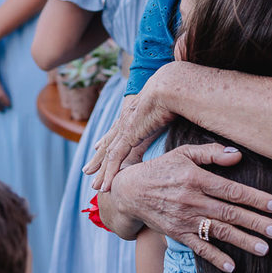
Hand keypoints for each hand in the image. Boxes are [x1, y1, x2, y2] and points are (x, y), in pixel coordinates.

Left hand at [84, 65, 177, 190]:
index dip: (108, 139)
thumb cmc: (174, 93)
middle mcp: (125, 120)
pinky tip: (106, 184)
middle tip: (88, 171)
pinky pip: (115, 158)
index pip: (118, 129)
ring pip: (108, 154)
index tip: (98, 147)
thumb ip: (169, 113)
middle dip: (99, 158)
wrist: (168, 87)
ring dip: (102, 170)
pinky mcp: (128, 136)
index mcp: (133, 112)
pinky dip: (110, 173)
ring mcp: (125, 128)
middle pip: (109, 143)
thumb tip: (182, 116)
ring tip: (94, 185)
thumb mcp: (168, 105)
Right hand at [107, 143, 271, 270]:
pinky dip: (215, 258)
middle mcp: (192, 200)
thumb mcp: (183, 153)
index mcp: (196, 178)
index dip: (255, 198)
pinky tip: (231, 266)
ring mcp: (184, 219)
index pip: (231, 190)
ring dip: (242, 241)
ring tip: (264, 249)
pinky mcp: (177, 233)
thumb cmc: (161, 168)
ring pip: (218, 231)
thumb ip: (210, 153)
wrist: (130, 191)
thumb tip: (238, 156)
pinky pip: (199, 248)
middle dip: (255, 223)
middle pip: (229, 213)